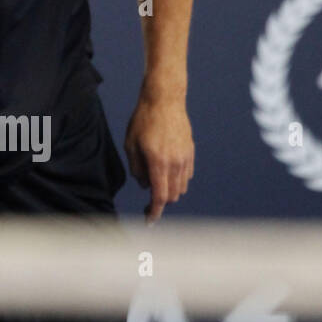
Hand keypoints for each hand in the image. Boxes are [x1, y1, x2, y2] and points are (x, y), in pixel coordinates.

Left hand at [124, 93, 193, 223]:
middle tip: (147, 204)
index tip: (149, 222)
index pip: (159, 197)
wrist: (164, 99)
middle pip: (171, 196)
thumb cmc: (143, 120)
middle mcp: (175, 163)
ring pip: (180, 187)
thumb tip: (146, 186)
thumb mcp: (131, 145)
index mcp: (158, 163)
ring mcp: (185, 157)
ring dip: (169, 191)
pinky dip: (177, 180)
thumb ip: (137, 170)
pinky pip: (186, 175)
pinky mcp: (190, 152)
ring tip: (156, 182)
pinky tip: (166, 172)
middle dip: (159, 203)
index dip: (154, 213)